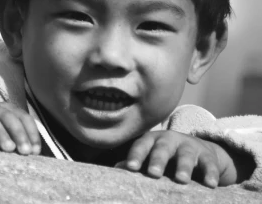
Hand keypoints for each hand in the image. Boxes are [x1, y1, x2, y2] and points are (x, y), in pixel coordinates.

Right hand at [0, 101, 40, 154]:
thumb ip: (11, 137)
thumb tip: (32, 154)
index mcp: (2, 108)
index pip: (22, 116)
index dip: (31, 132)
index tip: (35, 151)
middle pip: (7, 116)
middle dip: (19, 133)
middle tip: (25, 152)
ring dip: (1, 133)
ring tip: (9, 149)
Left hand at [119, 130, 238, 186]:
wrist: (197, 149)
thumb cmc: (165, 156)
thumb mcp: (150, 156)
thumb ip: (136, 163)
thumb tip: (114, 171)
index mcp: (152, 140)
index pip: (141, 146)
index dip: (135, 156)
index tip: (130, 168)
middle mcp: (169, 140)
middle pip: (162, 149)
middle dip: (157, 160)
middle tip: (153, 173)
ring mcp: (189, 146)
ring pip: (186, 155)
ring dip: (183, 167)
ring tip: (181, 180)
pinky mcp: (207, 156)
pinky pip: (209, 164)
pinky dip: (210, 173)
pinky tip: (210, 184)